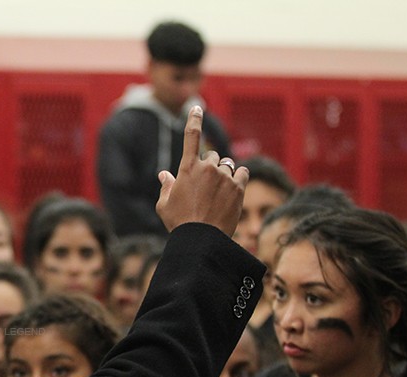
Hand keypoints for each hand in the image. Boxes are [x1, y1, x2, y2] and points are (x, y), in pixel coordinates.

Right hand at [155, 106, 248, 235]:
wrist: (202, 240)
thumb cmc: (179, 223)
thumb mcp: (165, 205)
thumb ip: (166, 186)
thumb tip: (164, 174)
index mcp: (187, 168)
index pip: (191, 136)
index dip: (194, 119)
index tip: (197, 107)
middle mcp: (207, 168)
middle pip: (211, 157)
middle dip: (209, 168)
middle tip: (204, 188)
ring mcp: (224, 177)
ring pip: (227, 166)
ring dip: (223, 175)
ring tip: (217, 194)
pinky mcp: (239, 187)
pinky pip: (242, 173)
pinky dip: (239, 178)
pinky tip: (233, 189)